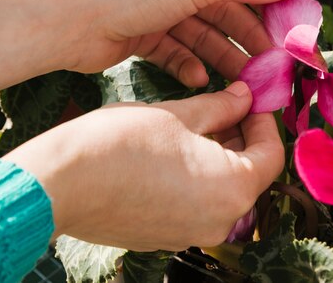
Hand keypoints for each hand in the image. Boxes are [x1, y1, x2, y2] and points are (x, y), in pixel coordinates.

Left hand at [0, 0, 299, 94]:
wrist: (67, 19)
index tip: (289, 24)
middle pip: (220, 5)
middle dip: (244, 33)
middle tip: (271, 62)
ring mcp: (155, 5)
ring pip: (199, 31)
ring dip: (220, 54)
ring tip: (242, 81)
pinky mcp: (140, 33)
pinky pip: (173, 49)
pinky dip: (186, 63)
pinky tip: (196, 77)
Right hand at [3, 82, 283, 250]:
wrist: (61, 183)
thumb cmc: (122, 143)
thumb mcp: (181, 114)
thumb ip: (223, 106)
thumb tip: (246, 96)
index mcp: (233, 189)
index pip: (271, 154)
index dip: (265, 121)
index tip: (251, 100)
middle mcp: (220, 220)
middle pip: (248, 174)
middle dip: (241, 137)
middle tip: (226, 105)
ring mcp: (192, 233)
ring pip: (222, 189)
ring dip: (219, 155)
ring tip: (199, 123)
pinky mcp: (166, 236)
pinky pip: (197, 204)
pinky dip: (198, 177)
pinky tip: (176, 151)